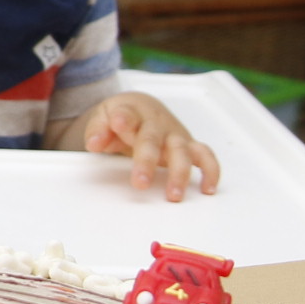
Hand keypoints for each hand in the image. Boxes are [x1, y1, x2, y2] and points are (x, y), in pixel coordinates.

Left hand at [81, 92, 221, 201]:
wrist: (141, 107)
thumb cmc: (123, 116)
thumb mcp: (102, 117)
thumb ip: (98, 130)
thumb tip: (94, 143)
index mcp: (133, 113)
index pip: (127, 115)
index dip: (123, 119)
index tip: (118, 123)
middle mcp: (156, 124)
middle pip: (153, 141)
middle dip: (147, 162)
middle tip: (140, 182)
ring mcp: (174, 135)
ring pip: (181, 152)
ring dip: (179, 173)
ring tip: (173, 195)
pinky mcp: (188, 146)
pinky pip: (205, 157)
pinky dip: (210, 171)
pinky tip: (208, 189)